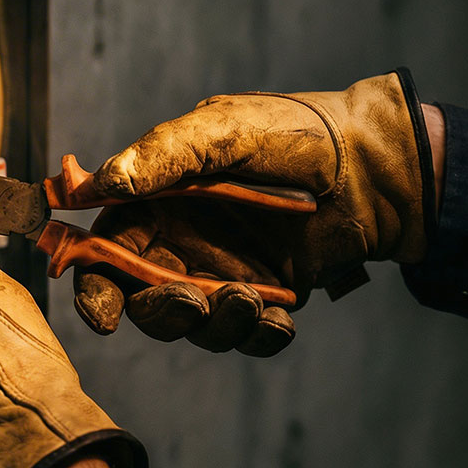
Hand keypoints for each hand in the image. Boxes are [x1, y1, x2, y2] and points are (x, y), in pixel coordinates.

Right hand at [73, 70, 436, 355]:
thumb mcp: (224, 130)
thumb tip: (102, 180)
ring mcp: (225, 272)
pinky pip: (249, 335)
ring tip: (251, 301)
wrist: (375, 164)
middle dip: (162, 313)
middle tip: (194, 302)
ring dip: (215, 325)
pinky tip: (280, 322)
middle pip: (142, 300)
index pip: (104, 251)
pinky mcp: (268, 297)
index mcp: (159, 201)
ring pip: (195, 325)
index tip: (103, 316)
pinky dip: (259, 337)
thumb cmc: (296, 133)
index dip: (92, 287)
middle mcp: (182, 241)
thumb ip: (163, 156)